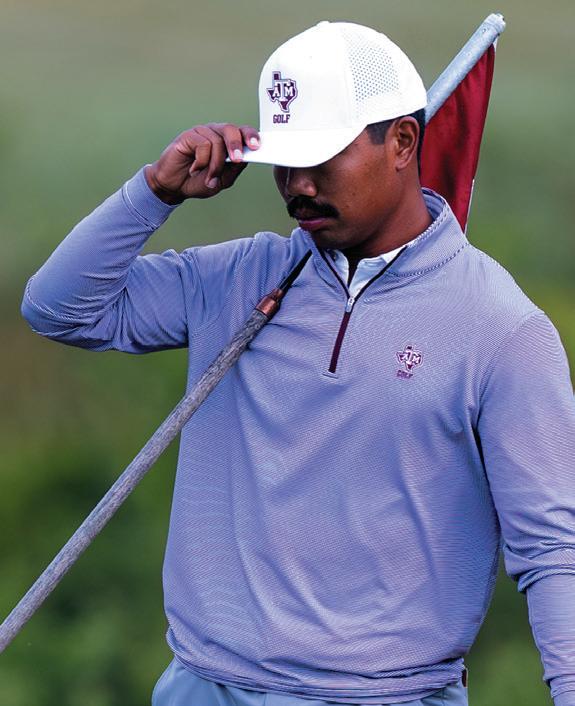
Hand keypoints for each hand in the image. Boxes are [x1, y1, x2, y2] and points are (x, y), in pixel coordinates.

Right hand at [145, 123, 259, 203]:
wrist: (175, 186)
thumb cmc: (199, 181)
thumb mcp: (222, 180)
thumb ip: (234, 168)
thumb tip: (245, 157)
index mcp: (227, 142)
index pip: (242, 132)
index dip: (251, 136)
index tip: (256, 146)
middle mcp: (216, 133)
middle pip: (231, 130)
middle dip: (236, 145)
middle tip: (235, 159)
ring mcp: (202, 133)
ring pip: (217, 141)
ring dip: (214, 164)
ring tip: (207, 176)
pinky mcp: (189, 135)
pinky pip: (202, 144)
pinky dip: (201, 161)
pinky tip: (194, 169)